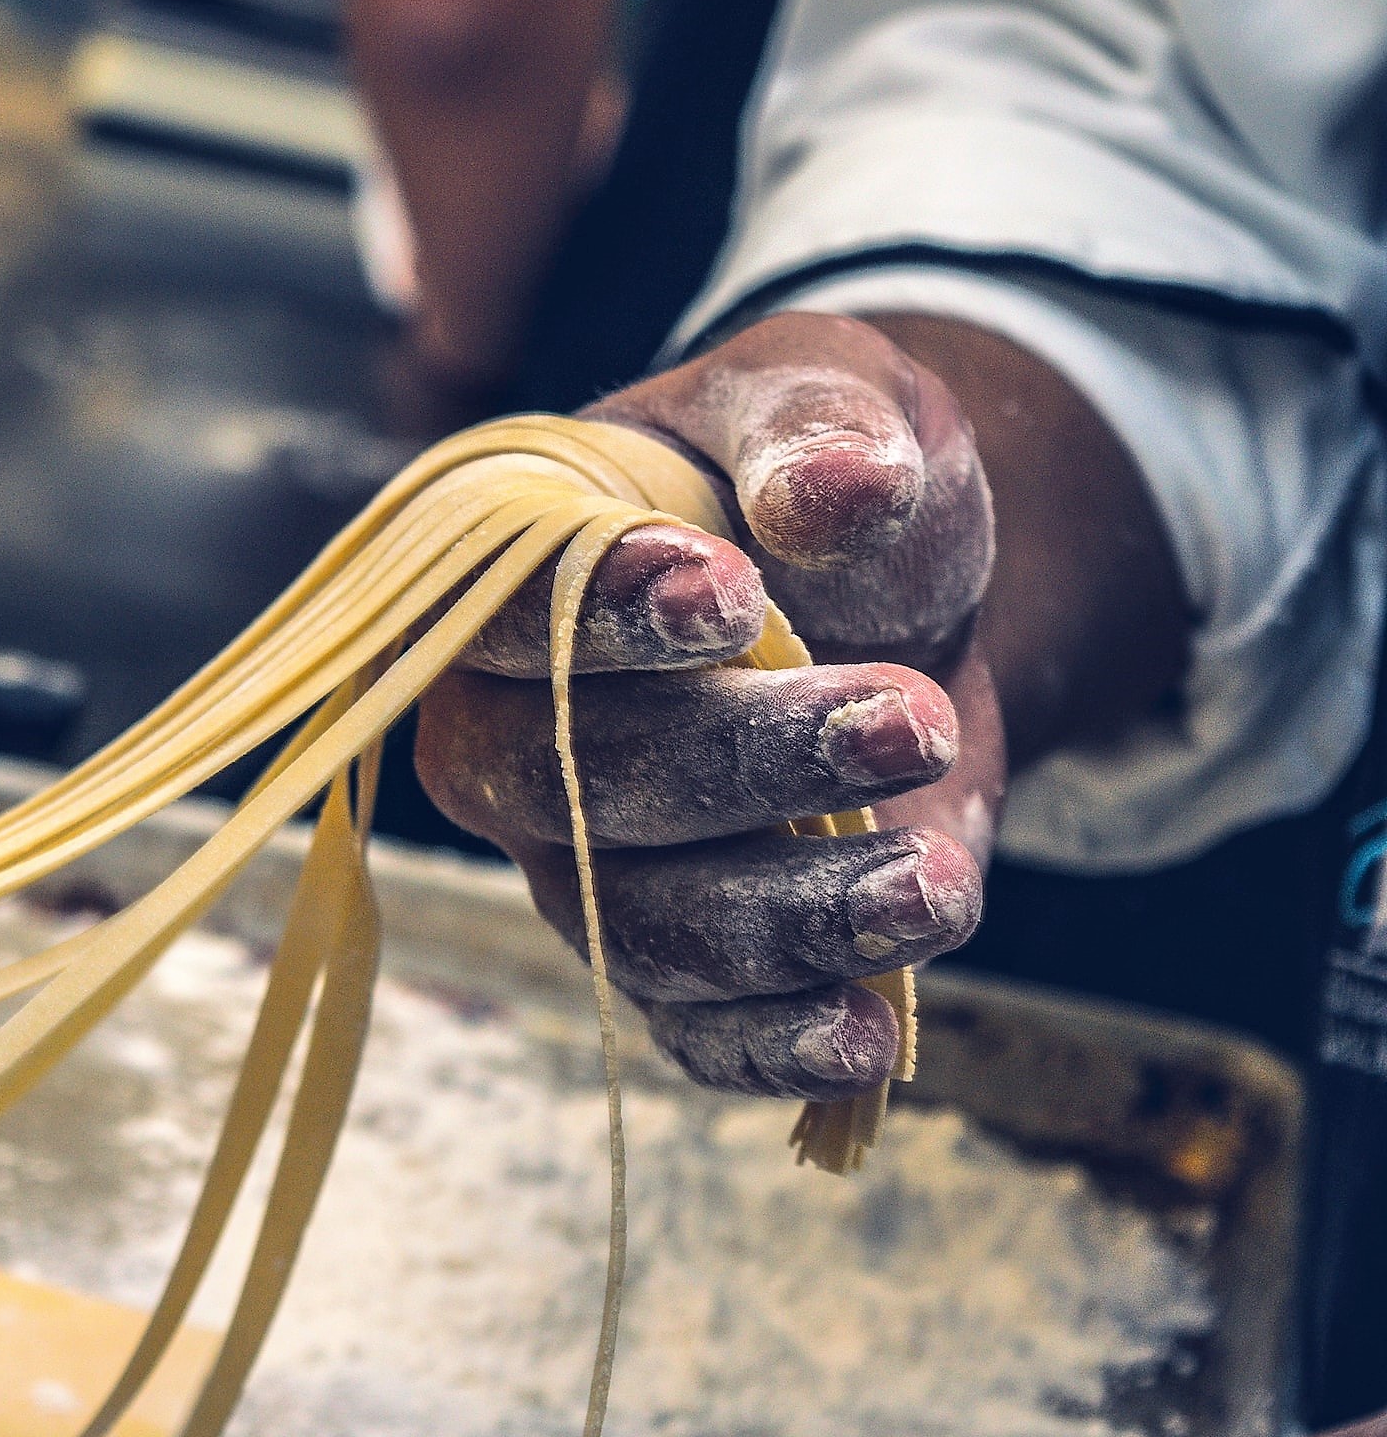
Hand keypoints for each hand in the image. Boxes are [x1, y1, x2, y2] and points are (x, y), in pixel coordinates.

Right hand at [414, 312, 1001, 1098]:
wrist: (895, 597)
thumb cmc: (818, 476)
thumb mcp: (829, 391)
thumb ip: (818, 420)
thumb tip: (839, 489)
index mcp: (503, 579)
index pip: (503, 616)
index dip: (603, 621)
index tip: (734, 598)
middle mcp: (507, 735)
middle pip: (568, 786)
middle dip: (742, 766)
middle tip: (909, 718)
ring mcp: (577, 861)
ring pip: (640, 924)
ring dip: (790, 915)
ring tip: (935, 883)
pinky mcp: (669, 959)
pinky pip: (692, 1030)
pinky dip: (773, 1045)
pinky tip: (870, 1032)